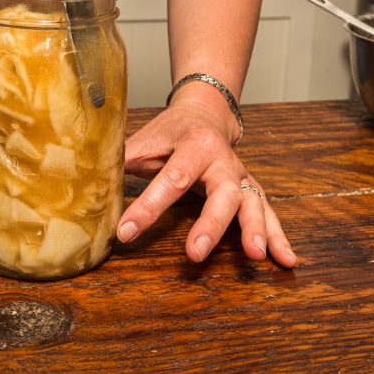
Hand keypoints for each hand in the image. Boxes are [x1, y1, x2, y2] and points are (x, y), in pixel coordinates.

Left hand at [118, 97, 296, 266]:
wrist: (207, 112)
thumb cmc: (170, 131)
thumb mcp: (145, 138)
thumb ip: (122, 157)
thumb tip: (87, 178)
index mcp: (194, 145)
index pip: (170, 178)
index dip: (147, 207)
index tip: (125, 231)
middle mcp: (223, 162)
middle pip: (222, 193)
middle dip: (210, 224)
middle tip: (196, 252)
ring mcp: (241, 177)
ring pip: (253, 203)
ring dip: (256, 231)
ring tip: (256, 257)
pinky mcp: (251, 192)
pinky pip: (268, 214)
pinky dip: (279, 237)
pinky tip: (286, 260)